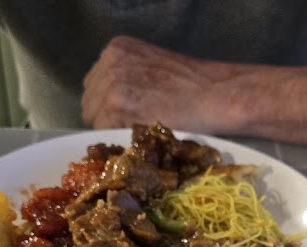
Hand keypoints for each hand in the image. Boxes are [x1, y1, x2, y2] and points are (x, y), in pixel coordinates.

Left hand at [81, 36, 232, 131]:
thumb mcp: (152, 67)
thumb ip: (127, 77)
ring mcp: (111, 83)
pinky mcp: (117, 106)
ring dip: (114, 129)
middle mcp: (110, 61)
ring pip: (95, 119)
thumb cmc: (193, 85)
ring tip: (141, 131)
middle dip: (106, 118)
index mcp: (117, 48)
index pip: (95, 85)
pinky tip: (143, 135)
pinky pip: (106, 131)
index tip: (126, 115)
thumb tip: (109, 103)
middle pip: (90, 102)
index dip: (108, 105)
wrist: (216, 95)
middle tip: (134, 127)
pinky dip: (121, 138)